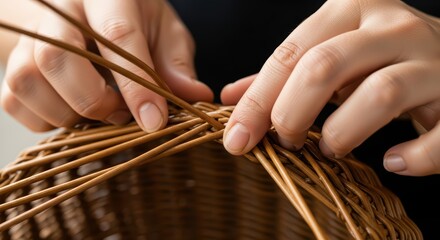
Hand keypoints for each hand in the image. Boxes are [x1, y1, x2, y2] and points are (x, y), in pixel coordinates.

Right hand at [1, 0, 212, 131]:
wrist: (84, 10)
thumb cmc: (130, 19)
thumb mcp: (163, 31)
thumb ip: (176, 62)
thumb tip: (195, 95)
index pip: (118, 36)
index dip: (136, 85)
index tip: (154, 121)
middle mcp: (59, 9)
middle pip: (58, 58)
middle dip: (95, 101)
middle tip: (121, 114)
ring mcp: (30, 33)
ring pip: (29, 81)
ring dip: (68, 113)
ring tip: (99, 112)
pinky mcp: (11, 59)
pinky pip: (14, 100)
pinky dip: (46, 119)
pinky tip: (73, 111)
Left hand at [222, 0, 439, 175]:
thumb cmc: (377, 59)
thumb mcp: (329, 55)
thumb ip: (282, 76)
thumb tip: (229, 99)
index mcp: (351, 9)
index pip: (289, 55)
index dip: (257, 101)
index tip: (237, 140)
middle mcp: (392, 26)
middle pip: (324, 67)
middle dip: (291, 114)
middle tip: (285, 142)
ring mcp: (432, 59)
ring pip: (378, 95)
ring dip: (341, 134)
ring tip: (330, 149)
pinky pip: (439, 136)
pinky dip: (412, 157)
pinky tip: (393, 162)